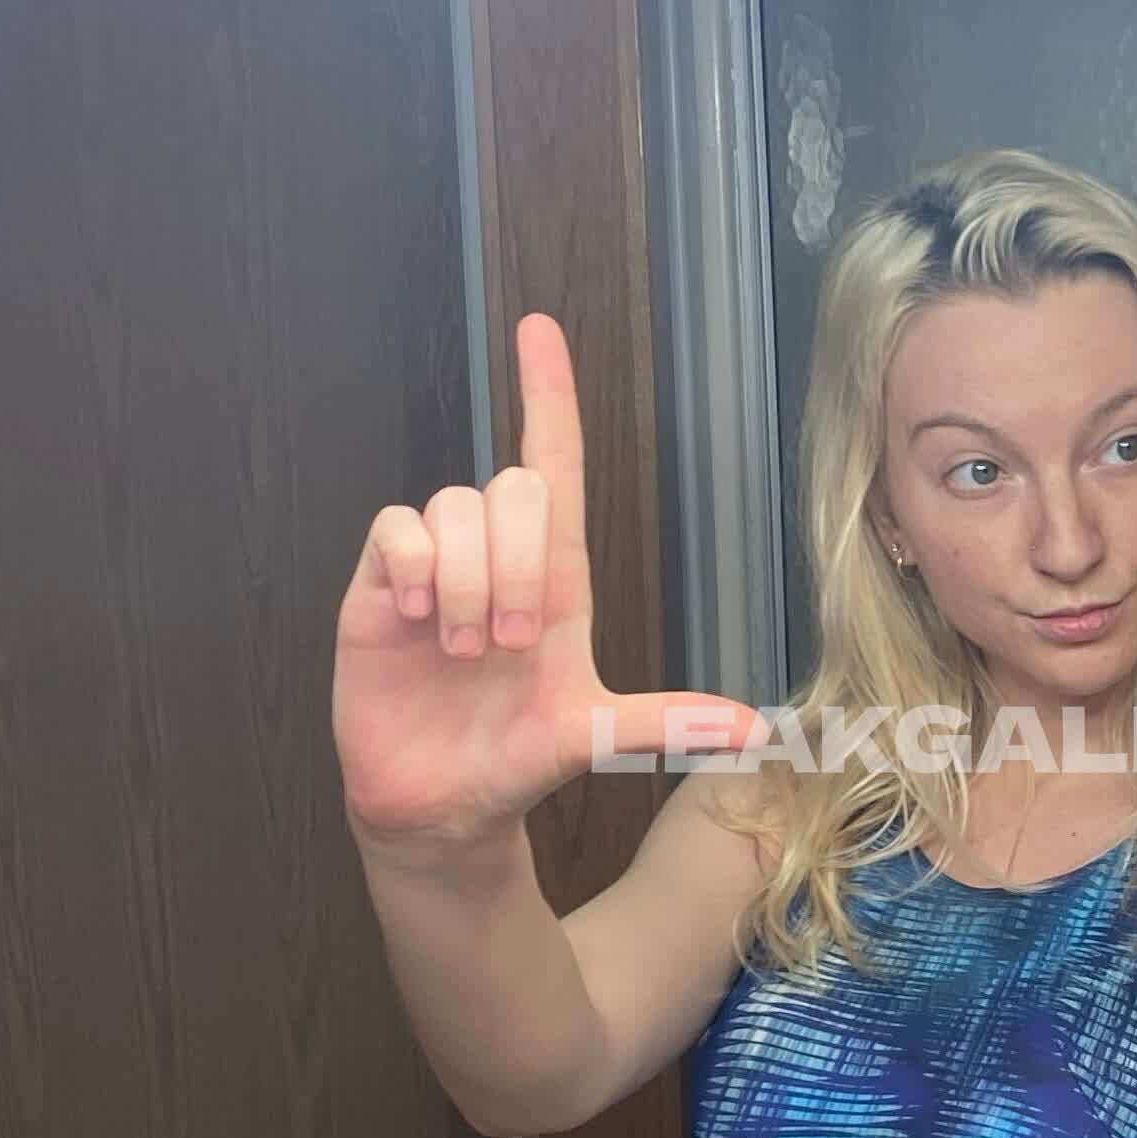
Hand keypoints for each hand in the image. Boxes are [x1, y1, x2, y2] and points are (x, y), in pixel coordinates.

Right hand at [333, 312, 764, 847]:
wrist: (441, 806)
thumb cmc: (516, 757)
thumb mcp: (594, 735)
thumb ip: (668, 722)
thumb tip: (757, 730)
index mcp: (555, 576)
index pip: (554, 460)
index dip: (548, 393)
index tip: (539, 331)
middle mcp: (495, 559)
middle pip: (512, 484)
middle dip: (516, 562)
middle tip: (506, 642)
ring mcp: (434, 570)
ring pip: (453, 505)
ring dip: (465, 580)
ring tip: (464, 651)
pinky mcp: (380, 589)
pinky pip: (393, 528)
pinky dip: (413, 566)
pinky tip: (418, 618)